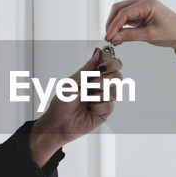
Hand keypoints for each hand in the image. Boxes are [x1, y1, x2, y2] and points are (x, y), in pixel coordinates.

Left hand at [28, 47, 125, 162]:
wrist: (57, 124)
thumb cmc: (61, 103)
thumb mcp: (72, 82)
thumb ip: (87, 68)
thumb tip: (98, 52)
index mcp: (93, 76)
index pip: (112, 64)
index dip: (113, 62)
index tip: (103, 66)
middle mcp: (100, 86)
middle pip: (118, 76)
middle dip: (106, 79)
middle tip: (94, 84)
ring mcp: (104, 99)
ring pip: (115, 90)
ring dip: (99, 94)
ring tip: (87, 99)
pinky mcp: (105, 112)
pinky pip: (109, 105)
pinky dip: (98, 106)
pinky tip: (90, 110)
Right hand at [104, 0, 175, 56]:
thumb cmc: (172, 33)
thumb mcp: (150, 36)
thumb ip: (130, 36)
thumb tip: (114, 37)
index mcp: (147, 3)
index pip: (124, 13)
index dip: (113, 26)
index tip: (108, 37)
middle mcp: (143, 0)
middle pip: (119, 9)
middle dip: (111, 23)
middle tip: (109, 38)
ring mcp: (141, 5)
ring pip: (120, 11)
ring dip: (115, 24)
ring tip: (113, 38)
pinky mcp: (140, 11)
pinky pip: (126, 16)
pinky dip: (120, 24)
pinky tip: (119, 34)